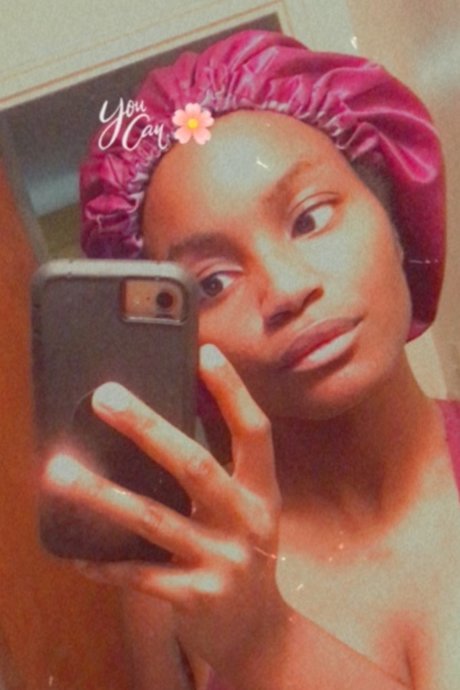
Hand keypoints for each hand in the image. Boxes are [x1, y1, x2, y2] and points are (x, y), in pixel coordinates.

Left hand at [45, 344, 285, 672]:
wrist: (259, 630)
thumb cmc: (242, 553)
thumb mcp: (245, 510)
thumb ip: (216, 475)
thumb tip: (158, 428)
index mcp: (261, 491)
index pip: (253, 432)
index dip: (233, 393)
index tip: (206, 354)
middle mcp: (246, 521)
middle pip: (195, 465)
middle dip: (148, 428)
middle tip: (107, 397)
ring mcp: (223, 560)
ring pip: (154, 519)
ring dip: (102, 493)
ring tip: (61, 471)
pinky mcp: (197, 597)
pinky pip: (140, 575)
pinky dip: (105, 562)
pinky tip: (76, 552)